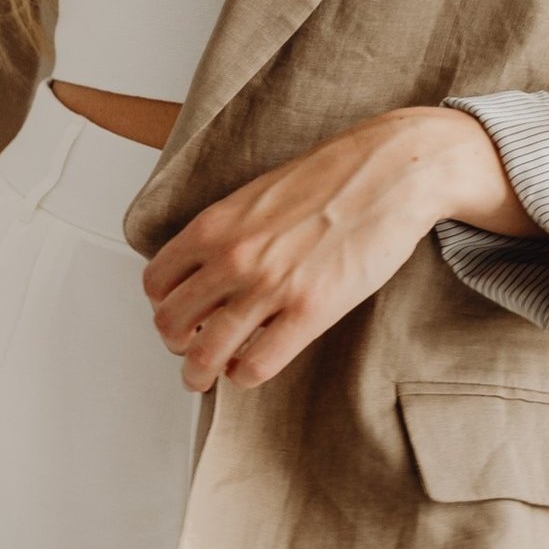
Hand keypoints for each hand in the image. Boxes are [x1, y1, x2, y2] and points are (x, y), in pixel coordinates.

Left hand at [141, 106, 541, 392]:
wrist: (391, 172)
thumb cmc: (333, 178)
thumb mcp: (259, 195)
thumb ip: (227, 232)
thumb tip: (206, 270)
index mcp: (216, 224)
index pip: (157, 281)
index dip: (163, 304)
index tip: (177, 313)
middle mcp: (233, 256)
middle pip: (171, 323)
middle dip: (175, 344)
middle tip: (188, 349)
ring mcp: (269, 286)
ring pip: (204, 354)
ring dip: (199, 373)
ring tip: (206, 376)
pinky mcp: (309, 311)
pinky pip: (255, 366)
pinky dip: (244, 376)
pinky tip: (252, 367)